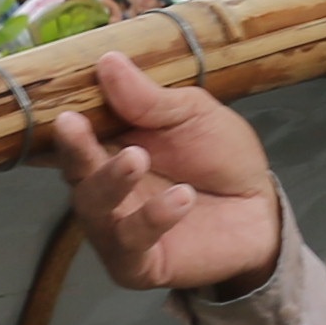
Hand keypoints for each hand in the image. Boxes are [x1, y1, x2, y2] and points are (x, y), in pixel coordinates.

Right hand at [37, 50, 285, 292]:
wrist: (260, 210)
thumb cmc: (219, 157)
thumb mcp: (192, 116)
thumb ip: (150, 100)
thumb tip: (108, 60)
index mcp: (108, 147)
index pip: (75, 135)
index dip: (66, 122)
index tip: (65, 103)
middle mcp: (102, 189)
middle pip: (75, 171)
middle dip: (74, 149)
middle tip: (75, 124)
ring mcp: (116, 229)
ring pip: (94, 209)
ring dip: (110, 181)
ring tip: (137, 157)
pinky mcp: (137, 264)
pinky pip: (130, 245)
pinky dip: (152, 219)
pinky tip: (181, 198)